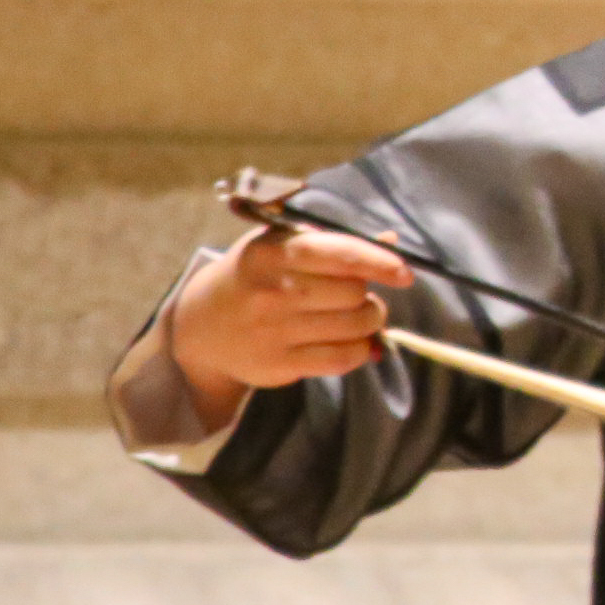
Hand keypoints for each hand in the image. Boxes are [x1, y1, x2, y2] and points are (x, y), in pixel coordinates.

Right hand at [166, 224, 415, 430]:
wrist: (201, 325)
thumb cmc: (253, 276)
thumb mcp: (280, 245)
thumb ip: (332, 241)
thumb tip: (390, 240)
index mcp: (274, 252)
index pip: (340, 253)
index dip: (380, 262)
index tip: (403, 272)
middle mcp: (273, 290)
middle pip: (353, 292)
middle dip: (369, 294)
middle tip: (361, 296)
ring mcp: (274, 330)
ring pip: (353, 327)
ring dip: (370, 322)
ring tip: (359, 317)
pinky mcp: (279, 364)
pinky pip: (341, 359)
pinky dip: (360, 351)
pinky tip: (355, 343)